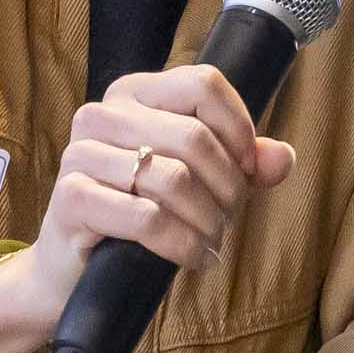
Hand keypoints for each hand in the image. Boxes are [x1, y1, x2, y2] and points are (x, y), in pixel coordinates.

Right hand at [0, 64, 298, 352]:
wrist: (75, 268)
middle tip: (228, 220)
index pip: (202, 84)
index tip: (246, 170)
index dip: (238, 129)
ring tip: (211, 241)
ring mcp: (80, 154)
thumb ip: (242, 165)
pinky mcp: (71, 199)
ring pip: (174, 179)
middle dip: (227, 188)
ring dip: (207, 221)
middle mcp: (101, 114)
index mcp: (132, 93)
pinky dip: (182, 244)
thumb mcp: (198, 182)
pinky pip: (147, 218)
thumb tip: (282, 158)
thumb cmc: (139, 215)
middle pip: (194, 137)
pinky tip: (193, 258)